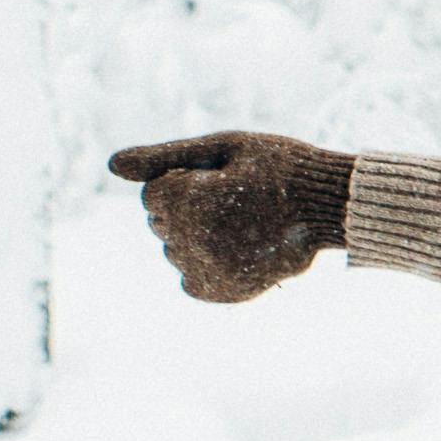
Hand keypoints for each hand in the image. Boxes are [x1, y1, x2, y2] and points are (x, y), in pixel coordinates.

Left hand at [107, 132, 352, 302]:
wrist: (330, 207)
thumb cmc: (277, 167)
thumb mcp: (222, 147)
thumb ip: (163, 158)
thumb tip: (110, 165)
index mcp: (188, 201)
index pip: (153, 193)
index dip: (187, 180)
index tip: (226, 178)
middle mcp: (191, 241)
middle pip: (160, 223)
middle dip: (188, 208)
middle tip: (239, 199)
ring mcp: (208, 271)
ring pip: (174, 252)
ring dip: (197, 237)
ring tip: (243, 224)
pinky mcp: (224, 293)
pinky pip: (191, 283)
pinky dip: (206, 267)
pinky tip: (236, 249)